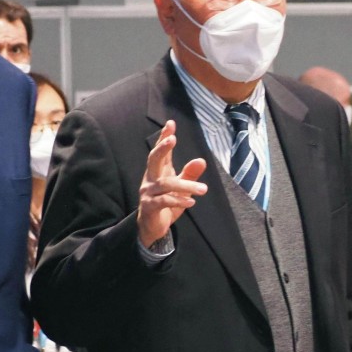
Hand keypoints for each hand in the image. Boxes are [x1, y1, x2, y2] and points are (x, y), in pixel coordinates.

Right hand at [137, 120, 207, 247]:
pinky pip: (163, 201)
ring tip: (203, 189)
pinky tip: (191, 202)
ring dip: (186, 186)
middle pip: (153, 159)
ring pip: (165, 184)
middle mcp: (150, 179)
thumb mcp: (182, 189)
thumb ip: (190, 175)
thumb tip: (202, 160)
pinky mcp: (149, 206)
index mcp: (158, 171)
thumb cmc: (167, 204)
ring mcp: (148, 192)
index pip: (161, 152)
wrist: (153, 228)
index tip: (171, 124)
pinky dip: (178, 201)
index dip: (164, 137)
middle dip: (162, 148)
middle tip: (173, 138)